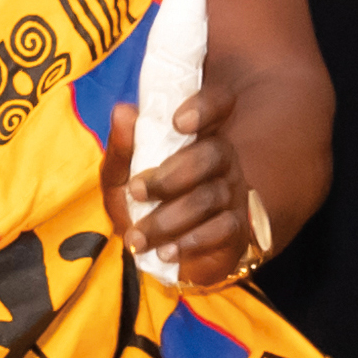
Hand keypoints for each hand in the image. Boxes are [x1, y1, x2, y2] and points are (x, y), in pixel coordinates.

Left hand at [108, 82, 261, 286]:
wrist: (155, 250)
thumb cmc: (140, 204)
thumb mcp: (120, 176)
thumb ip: (122, 148)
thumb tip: (123, 111)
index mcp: (195, 136)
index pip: (218, 105)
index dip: (206, 106)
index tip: (178, 122)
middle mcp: (221, 159)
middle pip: (212, 154)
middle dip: (170, 175)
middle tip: (136, 191)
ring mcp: (233, 192)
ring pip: (209, 197)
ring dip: (167, 219)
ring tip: (137, 237)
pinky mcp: (237, 228)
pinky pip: (222, 230)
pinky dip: (189, 242)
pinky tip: (165, 252)